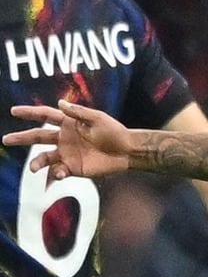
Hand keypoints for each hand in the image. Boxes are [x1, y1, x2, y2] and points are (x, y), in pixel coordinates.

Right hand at [5, 100, 133, 178]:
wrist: (127, 152)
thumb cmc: (114, 132)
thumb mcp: (98, 118)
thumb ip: (79, 112)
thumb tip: (60, 103)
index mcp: (68, 123)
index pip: (45, 115)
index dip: (29, 112)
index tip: (14, 111)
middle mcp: (64, 138)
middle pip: (38, 136)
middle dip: (22, 138)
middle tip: (6, 139)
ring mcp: (67, 153)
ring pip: (45, 157)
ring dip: (37, 162)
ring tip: (33, 167)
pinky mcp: (73, 168)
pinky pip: (58, 171)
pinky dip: (56, 173)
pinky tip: (60, 173)